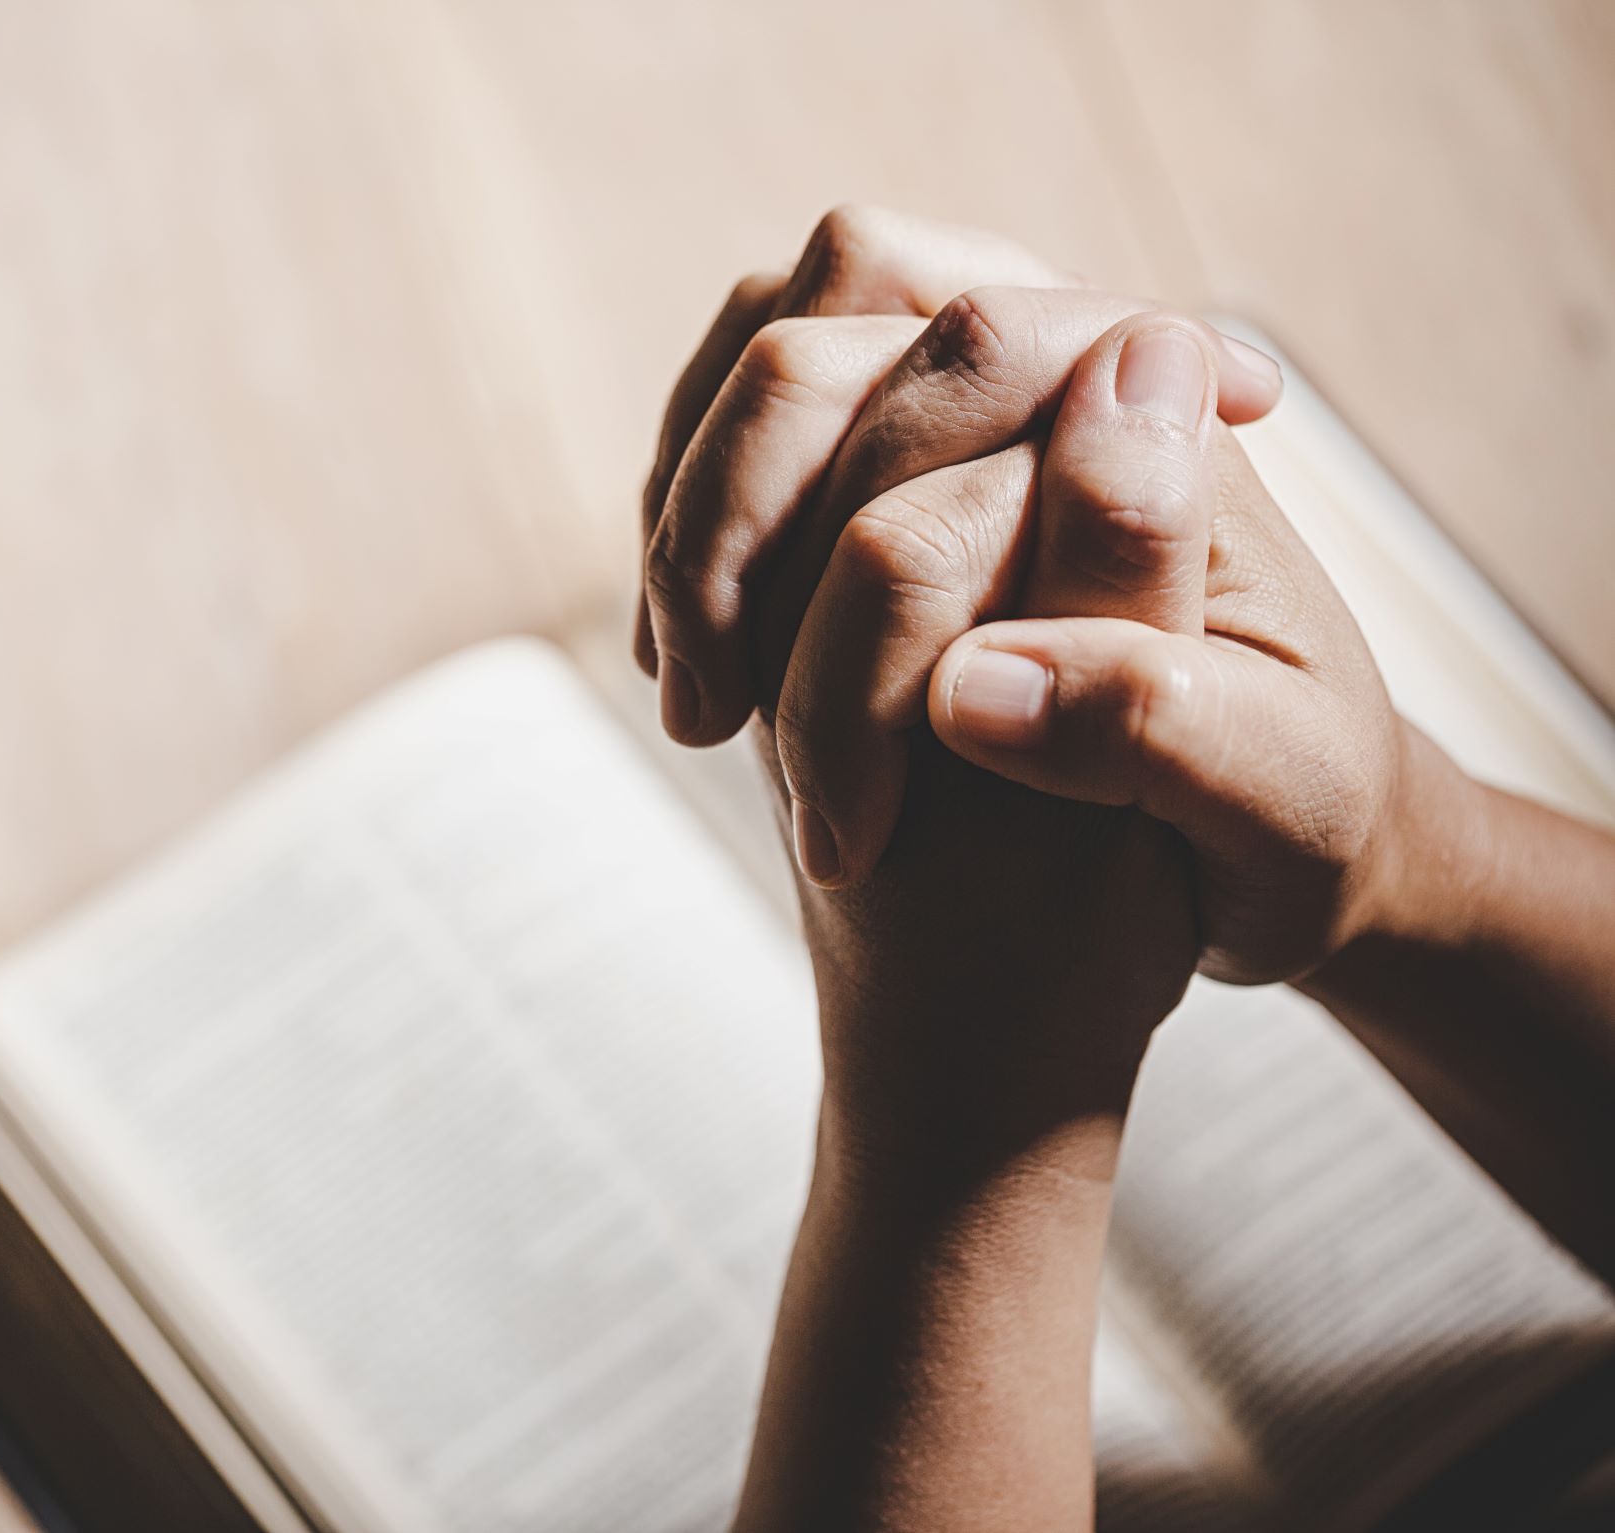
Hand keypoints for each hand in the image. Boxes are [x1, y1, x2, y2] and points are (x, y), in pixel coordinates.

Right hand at [650, 272, 1402, 986]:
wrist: (1255, 848)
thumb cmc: (1292, 817)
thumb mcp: (1281, 794)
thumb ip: (1153, 719)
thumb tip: (970, 686)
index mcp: (1162, 425)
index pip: (979, 351)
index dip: (869, 512)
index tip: (833, 718)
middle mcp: (1043, 394)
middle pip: (820, 344)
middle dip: (734, 520)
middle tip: (719, 714)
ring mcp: (944, 427)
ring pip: (757, 377)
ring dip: (693, 528)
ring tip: (699, 705)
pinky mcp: (876, 480)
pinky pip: (729, 442)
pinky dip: (688, 541)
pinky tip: (695, 670)